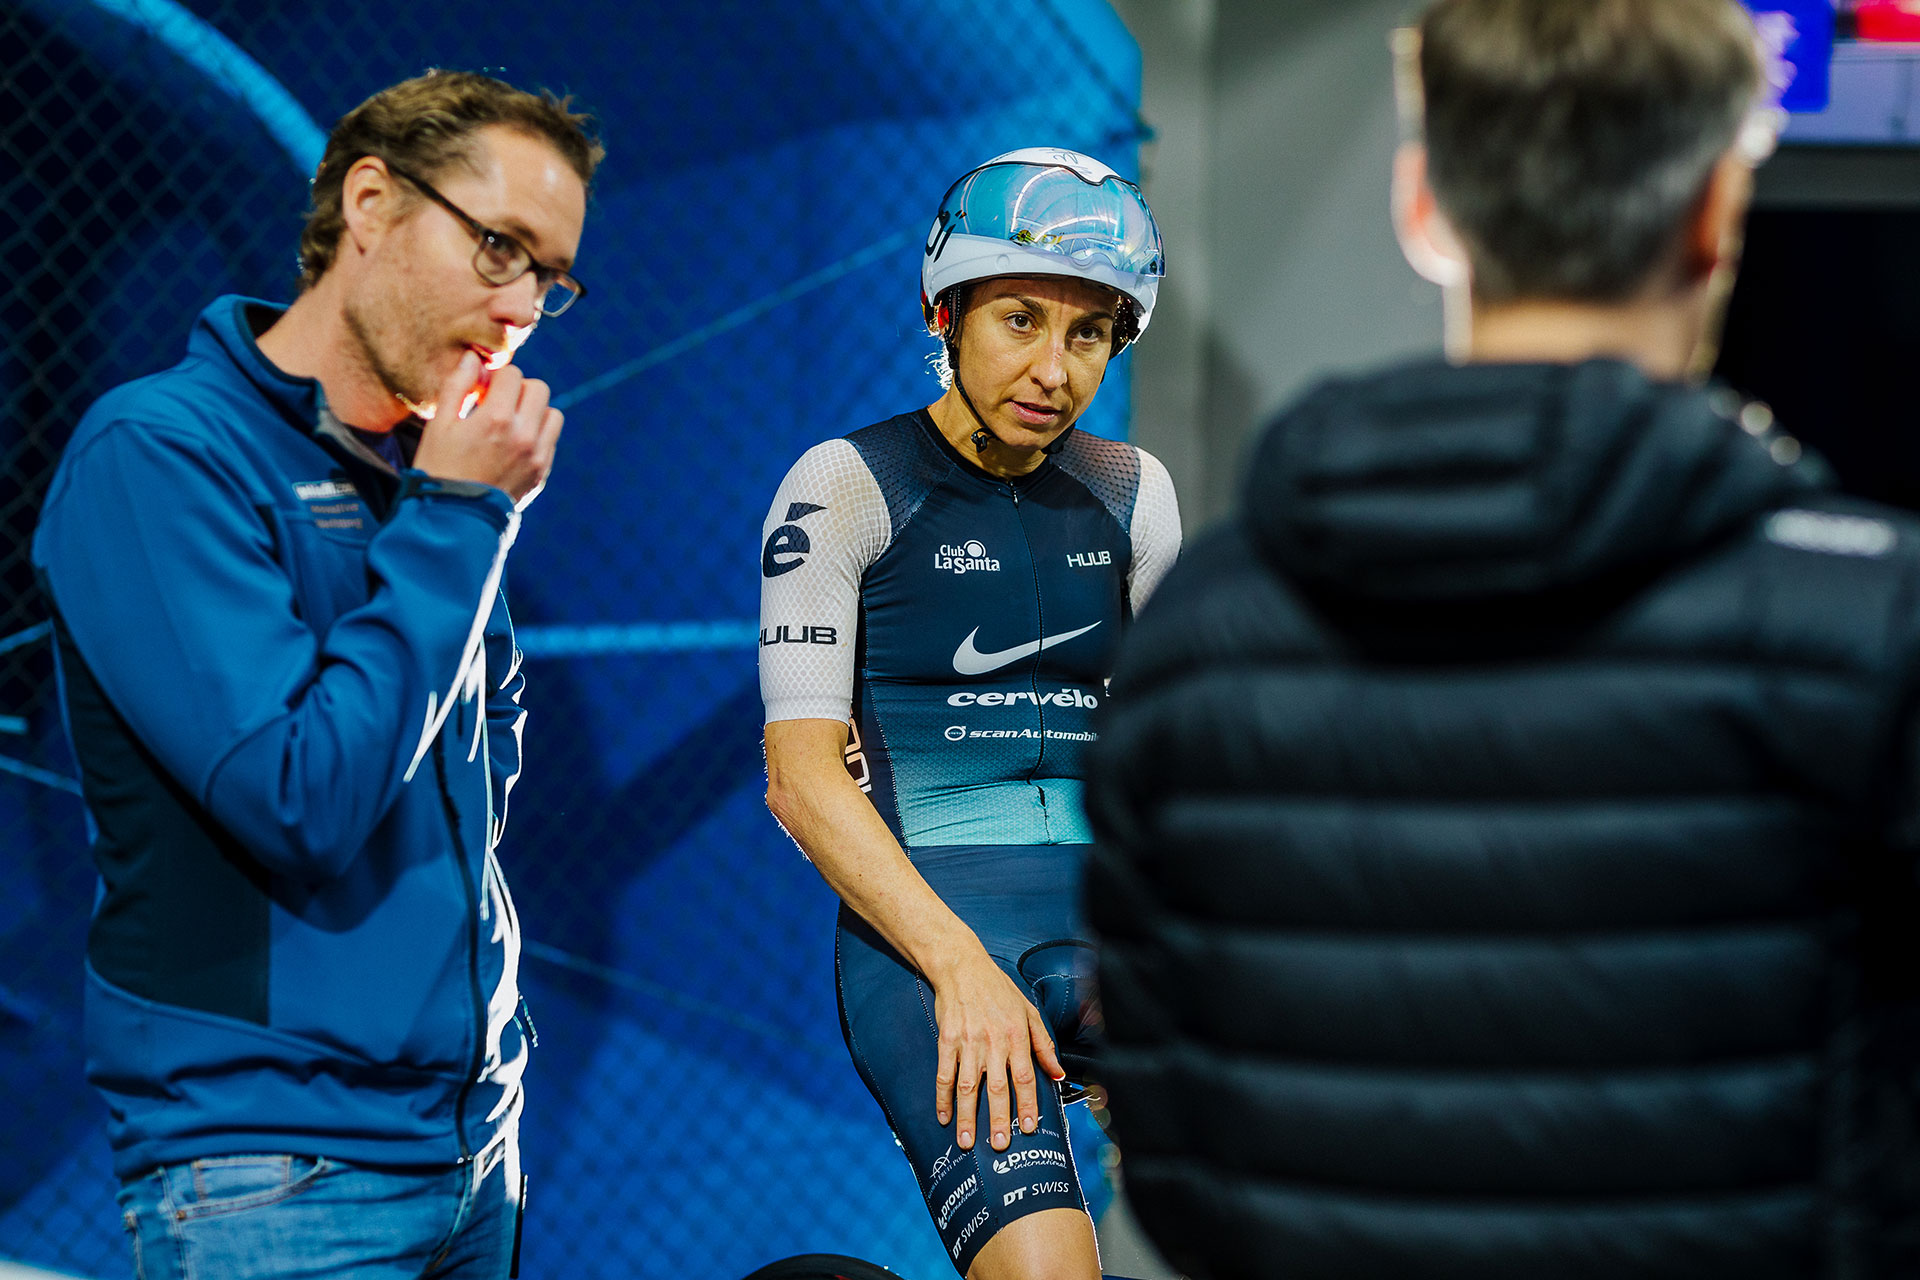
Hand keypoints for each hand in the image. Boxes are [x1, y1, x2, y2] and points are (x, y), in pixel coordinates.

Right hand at [412, 351, 563, 504]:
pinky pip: (551, 439)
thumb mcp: (439, 424)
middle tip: (496, 404)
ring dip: (533, 411)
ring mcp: (537, 456)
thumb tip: (473, 358)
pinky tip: (513, 444)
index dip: (495, 378)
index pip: (513, 374)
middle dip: (518, 390)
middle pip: (538, 389)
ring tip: (508, 423)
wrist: (453, 516)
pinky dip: (537, 434)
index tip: (481, 391)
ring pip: (552, 413)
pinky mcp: (541, 472)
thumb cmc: (439, 468)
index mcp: (497, 419)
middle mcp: (524, 435)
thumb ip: (458, 386)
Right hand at [929, 947, 1065, 1150]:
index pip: (1024, 1077)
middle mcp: (993, 1042)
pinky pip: (944, 1075)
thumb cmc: (998, 989)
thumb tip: (1057, 1074)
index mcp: (1016, 1036)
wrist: (962, 967)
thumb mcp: (1028, 1011)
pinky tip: (943, 1117)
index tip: (1028, 1127)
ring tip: (966, 1141)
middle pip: (996, 1088)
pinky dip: (942, 1098)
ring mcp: (967, 1042)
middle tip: (999, 1145)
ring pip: (967, 1087)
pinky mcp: (946, 1041)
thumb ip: (1044, 1044)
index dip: (1026, 1105)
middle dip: (998, 1119)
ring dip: (967, 1116)